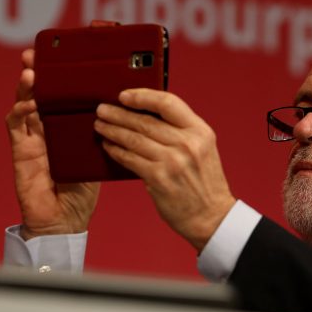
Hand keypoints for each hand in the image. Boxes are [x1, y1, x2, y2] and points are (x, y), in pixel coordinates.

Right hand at [5, 49, 99, 239]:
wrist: (67, 217)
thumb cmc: (86, 186)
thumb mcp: (101, 152)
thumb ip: (108, 131)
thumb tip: (127, 106)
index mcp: (70, 124)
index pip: (64, 94)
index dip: (63, 75)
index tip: (66, 55)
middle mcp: (50, 126)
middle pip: (41, 92)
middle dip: (38, 71)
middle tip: (37, 54)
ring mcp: (34, 136)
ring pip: (25, 103)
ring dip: (27, 87)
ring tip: (32, 73)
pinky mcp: (22, 149)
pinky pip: (17, 125)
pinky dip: (21, 112)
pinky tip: (30, 104)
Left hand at [94, 89, 235, 250]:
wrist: (211, 216)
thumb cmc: (204, 182)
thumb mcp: (203, 148)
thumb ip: (181, 131)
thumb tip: (146, 116)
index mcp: (200, 131)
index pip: (168, 103)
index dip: (143, 96)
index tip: (125, 95)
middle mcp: (188, 143)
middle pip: (145, 121)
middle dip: (119, 113)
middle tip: (102, 110)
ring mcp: (172, 161)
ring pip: (134, 139)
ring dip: (112, 130)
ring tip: (100, 126)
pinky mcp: (158, 178)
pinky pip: (130, 159)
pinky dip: (116, 151)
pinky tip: (109, 146)